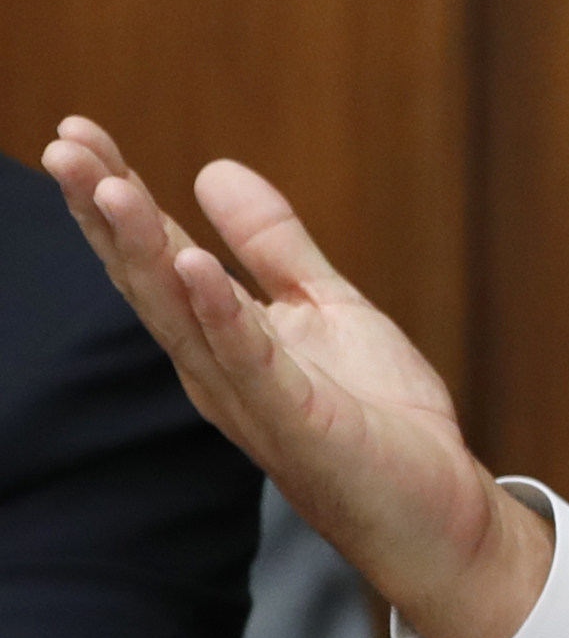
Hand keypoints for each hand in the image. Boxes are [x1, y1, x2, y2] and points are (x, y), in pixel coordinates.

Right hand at [38, 117, 553, 637]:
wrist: (437, 507)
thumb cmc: (378, 419)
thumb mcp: (326, 307)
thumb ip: (272, 245)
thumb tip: (213, 168)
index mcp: (219, 336)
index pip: (155, 253)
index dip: (116, 194)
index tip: (76, 130)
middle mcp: (216, 365)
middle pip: (147, 277)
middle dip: (104, 211)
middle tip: (62, 143)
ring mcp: (251, 396)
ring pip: (181, 312)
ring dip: (144, 247)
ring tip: (109, 184)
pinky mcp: (298, 422)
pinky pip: (251, 361)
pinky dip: (220, 314)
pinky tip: (194, 265)